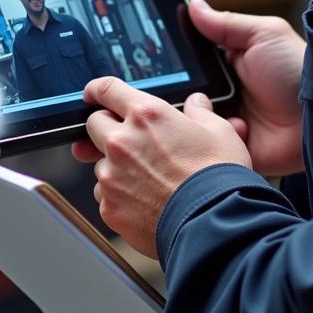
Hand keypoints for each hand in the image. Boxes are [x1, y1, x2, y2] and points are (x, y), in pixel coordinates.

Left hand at [72, 77, 251, 257]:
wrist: (213, 223)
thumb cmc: (217, 177)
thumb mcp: (218, 131)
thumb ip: (200, 112)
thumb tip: (197, 103)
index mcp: (146, 115)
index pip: (107, 90)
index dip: (97, 89)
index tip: (93, 94)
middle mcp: (122, 142)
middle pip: (94, 124)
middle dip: (106, 127)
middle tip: (127, 139)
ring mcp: (112, 176)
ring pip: (101, 163)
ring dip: (116, 165)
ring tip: (148, 178)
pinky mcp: (110, 207)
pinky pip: (106, 195)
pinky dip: (119, 195)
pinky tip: (145, 200)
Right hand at [188, 0, 305, 176]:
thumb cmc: (297, 68)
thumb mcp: (263, 35)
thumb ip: (225, 23)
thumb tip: (193, 4)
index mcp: (226, 66)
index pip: (188, 65)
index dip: (174, 65)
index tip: (160, 62)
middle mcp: (222, 95)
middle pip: (184, 94)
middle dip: (184, 93)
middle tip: (193, 89)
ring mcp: (227, 124)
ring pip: (192, 122)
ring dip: (199, 116)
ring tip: (216, 108)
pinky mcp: (234, 150)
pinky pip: (210, 148)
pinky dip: (217, 139)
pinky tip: (240, 127)